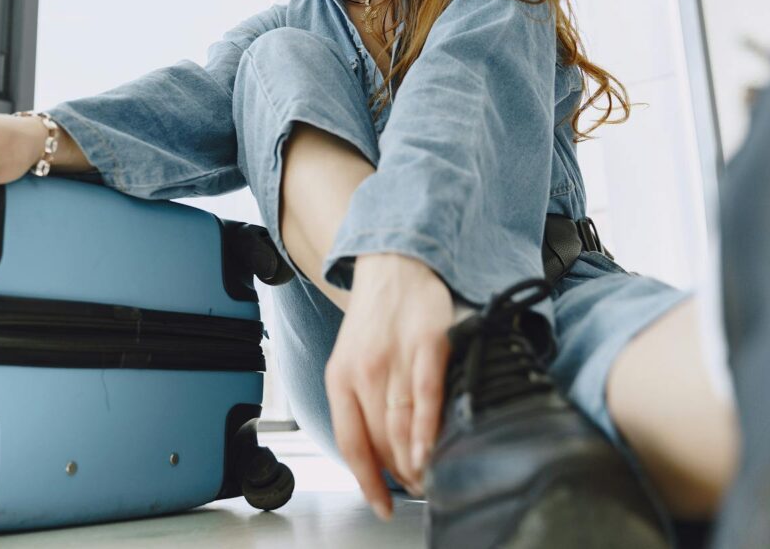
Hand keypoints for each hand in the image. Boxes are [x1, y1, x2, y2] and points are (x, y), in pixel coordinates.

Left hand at [324, 253, 453, 518]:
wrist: (395, 264)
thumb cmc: (376, 318)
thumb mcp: (351, 359)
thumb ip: (360, 402)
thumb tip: (378, 454)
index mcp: (340, 377)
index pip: (350, 442)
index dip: (366, 481)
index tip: (381, 506)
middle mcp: (363, 370)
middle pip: (379, 440)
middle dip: (398, 475)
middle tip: (417, 492)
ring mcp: (395, 357)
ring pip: (401, 425)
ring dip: (414, 462)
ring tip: (428, 481)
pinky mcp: (428, 344)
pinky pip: (427, 396)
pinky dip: (427, 429)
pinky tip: (429, 452)